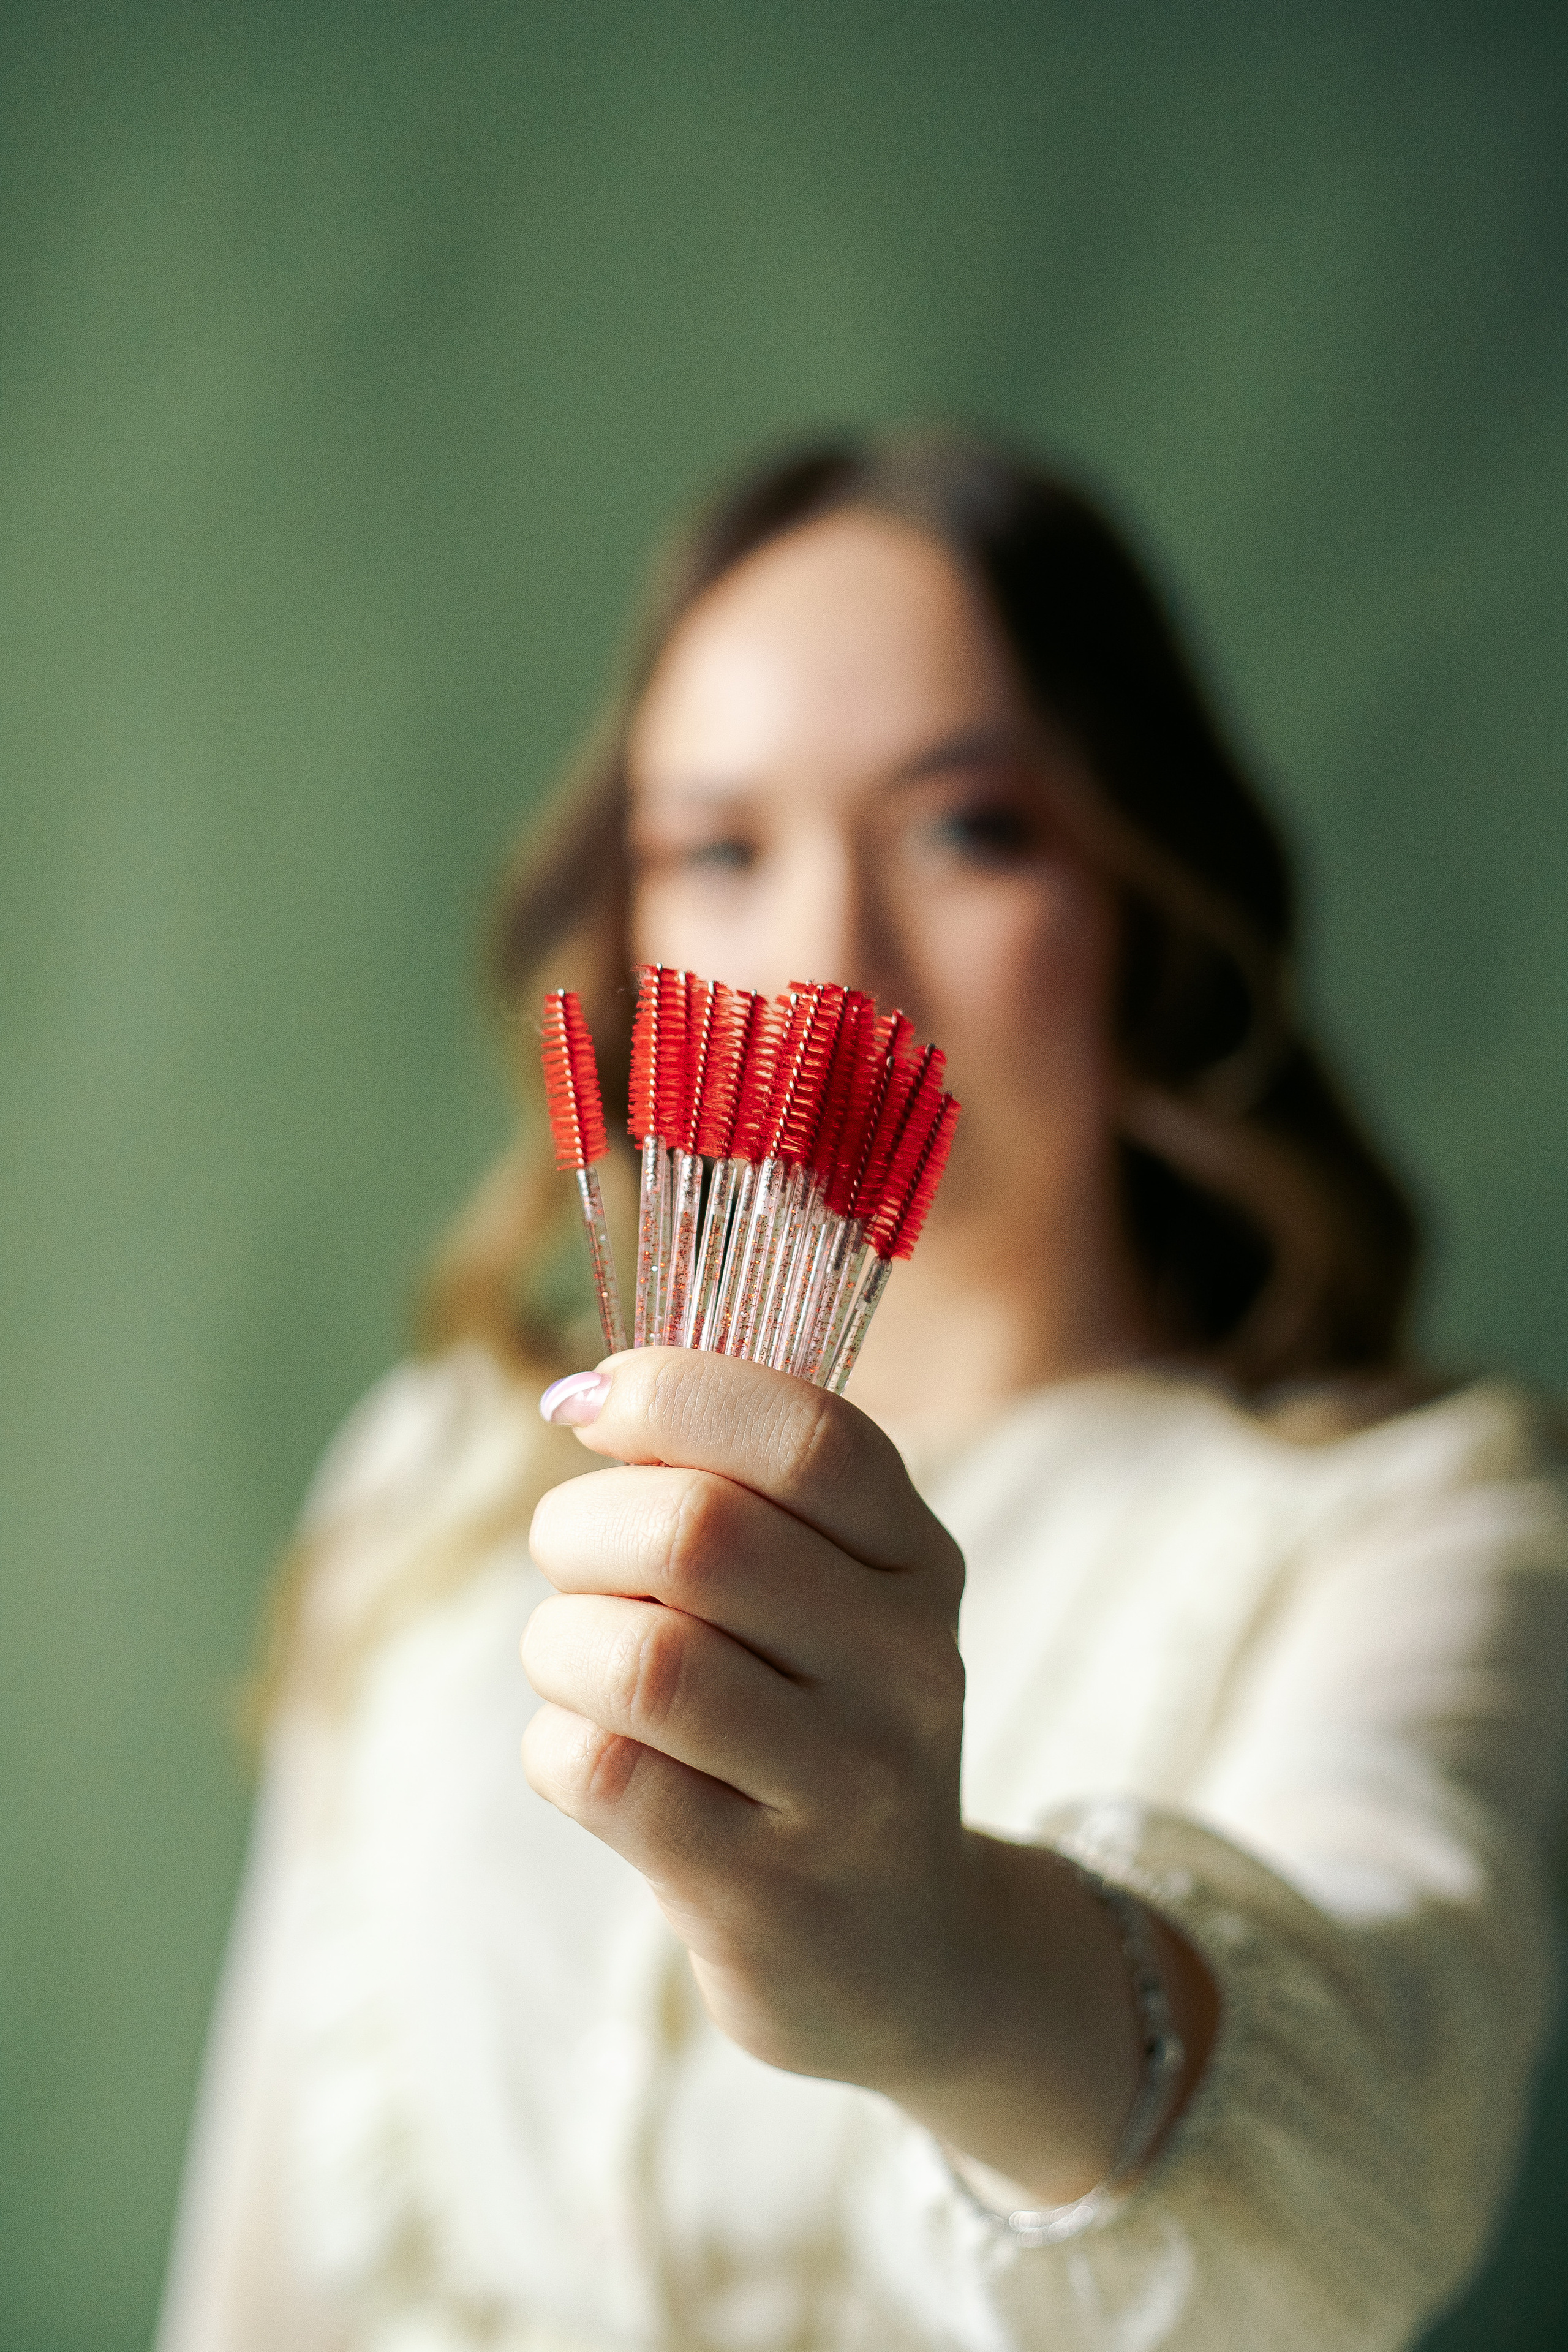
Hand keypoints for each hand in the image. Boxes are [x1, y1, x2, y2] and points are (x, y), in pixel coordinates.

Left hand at [522, 1347, 972, 2089]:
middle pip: (698, 1536)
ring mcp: (842, 1788)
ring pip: (639, 1659)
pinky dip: (557, 1744)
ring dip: (560, 1641)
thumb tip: (590, 1390)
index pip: (808, 1437)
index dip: (677, 1395)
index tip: (596, 1402)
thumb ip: (739, 1486)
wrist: (901, 1951)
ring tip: (577, 1659)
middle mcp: (904, 1668)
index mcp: (920, 1562)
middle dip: (582, 1524)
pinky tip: (592, 1752)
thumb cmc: (816, 1723)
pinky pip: (602, 1774)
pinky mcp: (763, 1893)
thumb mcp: (833, 1594)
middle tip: (572, 1556)